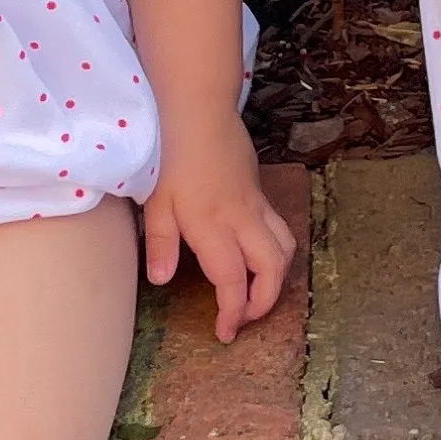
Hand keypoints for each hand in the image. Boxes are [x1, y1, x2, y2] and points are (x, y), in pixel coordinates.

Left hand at [142, 111, 295, 340]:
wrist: (199, 108)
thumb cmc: (171, 153)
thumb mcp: (155, 199)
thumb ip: (161, 242)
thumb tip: (163, 281)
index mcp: (213, 225)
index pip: (233, 280)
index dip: (233, 312)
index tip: (225, 332)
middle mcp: (242, 218)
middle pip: (273, 268)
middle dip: (265, 301)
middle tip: (243, 318)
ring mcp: (255, 203)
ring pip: (285, 247)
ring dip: (276, 276)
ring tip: (254, 292)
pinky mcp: (259, 191)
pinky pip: (279, 228)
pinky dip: (275, 251)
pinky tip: (253, 255)